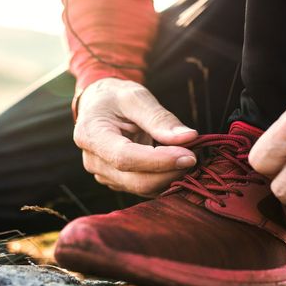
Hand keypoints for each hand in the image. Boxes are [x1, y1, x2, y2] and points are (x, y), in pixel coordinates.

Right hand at [74, 78, 197, 196]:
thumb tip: (188, 138)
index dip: (159, 161)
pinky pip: (144, 188)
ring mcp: (103, 175)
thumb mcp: (136, 96)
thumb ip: (160, 118)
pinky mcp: (115, 182)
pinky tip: (175, 163)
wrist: (99, 106)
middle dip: (169, 172)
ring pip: (142, 188)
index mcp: (91, 135)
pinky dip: (163, 179)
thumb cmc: (116, 97)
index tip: (189, 155)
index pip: (125, 158)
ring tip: (186, 154)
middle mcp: (92, 161)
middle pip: (135, 180)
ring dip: (169, 176)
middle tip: (195, 155)